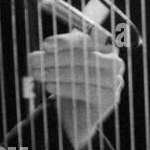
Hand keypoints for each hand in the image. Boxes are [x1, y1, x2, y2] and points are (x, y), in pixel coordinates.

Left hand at [26, 31, 124, 146]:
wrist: (79, 112)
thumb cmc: (71, 79)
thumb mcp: (65, 60)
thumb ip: (58, 50)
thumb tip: (46, 46)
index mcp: (106, 44)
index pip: (87, 38)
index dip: (66, 41)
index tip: (44, 45)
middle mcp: (115, 60)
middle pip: (85, 56)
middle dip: (57, 57)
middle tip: (34, 60)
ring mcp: (115, 79)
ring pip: (84, 73)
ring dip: (57, 73)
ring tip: (37, 73)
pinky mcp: (110, 98)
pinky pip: (85, 91)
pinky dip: (64, 87)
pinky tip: (48, 86)